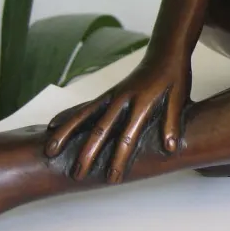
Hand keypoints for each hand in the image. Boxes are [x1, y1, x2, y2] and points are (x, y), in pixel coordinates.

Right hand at [44, 53, 190, 181]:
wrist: (165, 51)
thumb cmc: (174, 76)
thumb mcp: (180, 98)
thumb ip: (172, 123)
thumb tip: (170, 148)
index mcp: (142, 103)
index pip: (128, 136)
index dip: (119, 158)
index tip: (112, 178)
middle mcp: (122, 99)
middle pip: (100, 128)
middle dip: (87, 152)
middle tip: (77, 174)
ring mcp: (112, 95)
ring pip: (84, 115)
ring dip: (66, 133)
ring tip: (49, 151)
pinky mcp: (107, 93)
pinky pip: (84, 106)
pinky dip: (68, 116)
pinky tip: (52, 126)